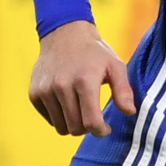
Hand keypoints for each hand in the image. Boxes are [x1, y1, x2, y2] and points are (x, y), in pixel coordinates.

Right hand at [30, 20, 135, 135]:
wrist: (64, 33)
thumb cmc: (94, 52)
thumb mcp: (115, 65)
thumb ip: (124, 90)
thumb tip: (130, 112)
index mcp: (84, 81)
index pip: (90, 122)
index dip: (100, 131)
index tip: (105, 129)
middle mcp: (61, 86)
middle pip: (75, 128)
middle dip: (88, 129)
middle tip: (94, 118)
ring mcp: (45, 90)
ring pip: (61, 127)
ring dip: (73, 124)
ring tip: (81, 111)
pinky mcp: (34, 93)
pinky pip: (50, 119)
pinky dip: (60, 117)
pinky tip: (67, 103)